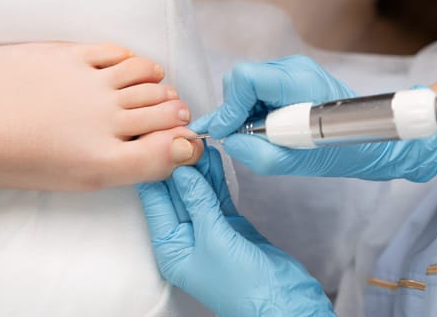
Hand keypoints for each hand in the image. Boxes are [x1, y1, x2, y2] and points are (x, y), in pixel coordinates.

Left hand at [0, 42, 202, 189]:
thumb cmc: (28, 157)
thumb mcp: (87, 177)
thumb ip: (138, 165)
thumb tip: (178, 148)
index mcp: (108, 158)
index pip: (171, 145)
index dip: (187, 142)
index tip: (187, 141)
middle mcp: (106, 119)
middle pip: (166, 109)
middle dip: (177, 112)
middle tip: (174, 114)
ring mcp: (90, 83)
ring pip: (149, 78)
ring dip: (160, 86)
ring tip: (155, 92)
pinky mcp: (72, 56)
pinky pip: (119, 53)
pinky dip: (133, 61)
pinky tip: (128, 71)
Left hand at [137, 146, 334, 316]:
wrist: (280, 299)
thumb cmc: (243, 287)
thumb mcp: (214, 239)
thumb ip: (198, 202)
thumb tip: (182, 172)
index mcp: (171, 248)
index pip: (156, 202)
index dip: (157, 172)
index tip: (159, 144)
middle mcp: (186, 238)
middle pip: (177, 194)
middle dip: (179, 165)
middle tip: (183, 137)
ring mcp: (209, 230)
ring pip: (199, 192)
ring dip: (199, 168)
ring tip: (198, 141)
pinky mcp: (229, 226)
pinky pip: (218, 197)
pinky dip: (216, 179)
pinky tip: (214, 160)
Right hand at [191, 55, 436, 181]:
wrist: (375, 141)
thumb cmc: (346, 151)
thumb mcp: (301, 162)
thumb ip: (260, 154)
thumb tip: (229, 141)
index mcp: (299, 82)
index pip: (245, 78)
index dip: (229, 107)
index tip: (227, 133)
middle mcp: (293, 68)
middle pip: (241, 80)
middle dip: (234, 110)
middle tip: (243, 138)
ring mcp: (292, 70)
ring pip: (246, 86)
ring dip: (244, 112)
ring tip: (262, 136)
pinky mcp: (291, 78)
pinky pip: (258, 91)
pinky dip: (253, 111)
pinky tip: (267, 129)